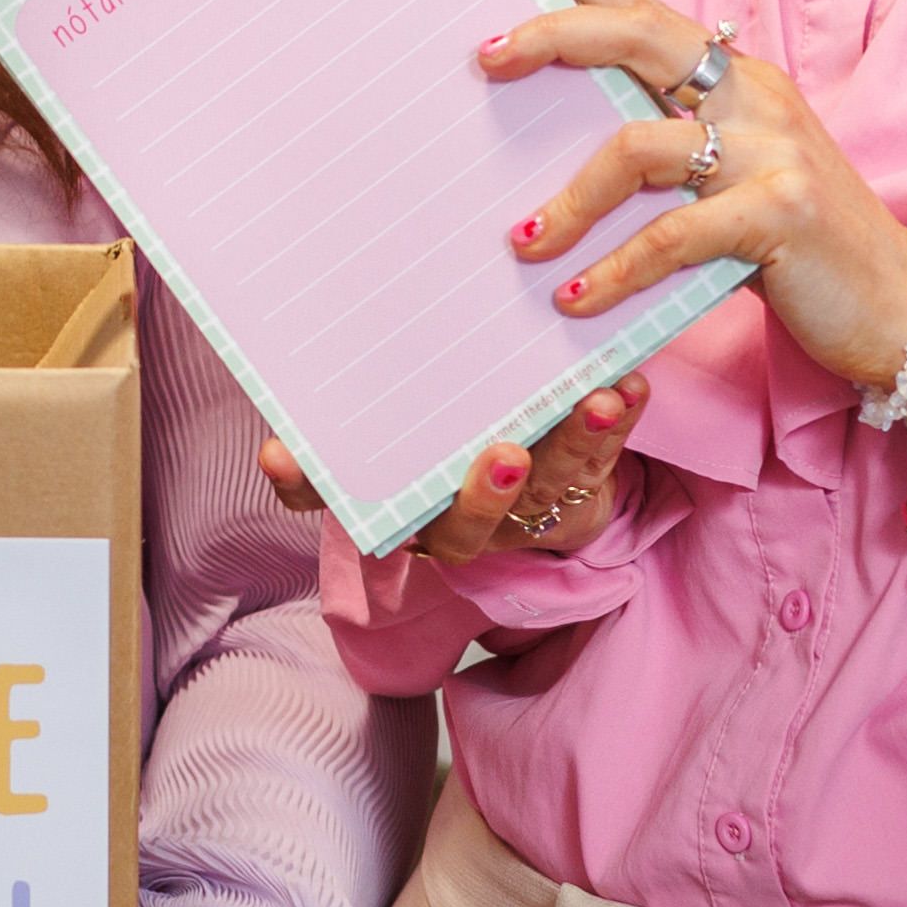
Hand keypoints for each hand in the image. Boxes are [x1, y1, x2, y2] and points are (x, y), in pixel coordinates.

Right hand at [262, 372, 650, 565]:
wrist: (534, 455)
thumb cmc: (454, 410)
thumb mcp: (406, 400)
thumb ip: (360, 387)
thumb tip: (304, 378)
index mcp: (394, 495)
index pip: (331, 497)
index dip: (304, 482)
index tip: (279, 452)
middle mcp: (452, 515)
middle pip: (459, 528)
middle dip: (481, 498)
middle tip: (503, 456)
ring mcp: (520, 509)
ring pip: (543, 491)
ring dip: (570, 447)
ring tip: (592, 403)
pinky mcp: (577, 489)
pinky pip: (599, 464)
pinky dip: (616, 425)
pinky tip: (627, 385)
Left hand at [489, 0, 906, 394]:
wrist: (902, 304)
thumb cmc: (803, 245)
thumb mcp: (734, 181)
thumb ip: (670, 155)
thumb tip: (565, 152)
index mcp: (739, 80)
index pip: (648, 9)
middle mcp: (755, 97)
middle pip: (636, 39)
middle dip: (553, 36)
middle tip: (486, 55)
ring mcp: (772, 149)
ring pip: (636, 147)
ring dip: (569, 200)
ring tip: (523, 241)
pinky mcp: (780, 211)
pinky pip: (670, 235)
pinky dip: (614, 269)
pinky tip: (575, 297)